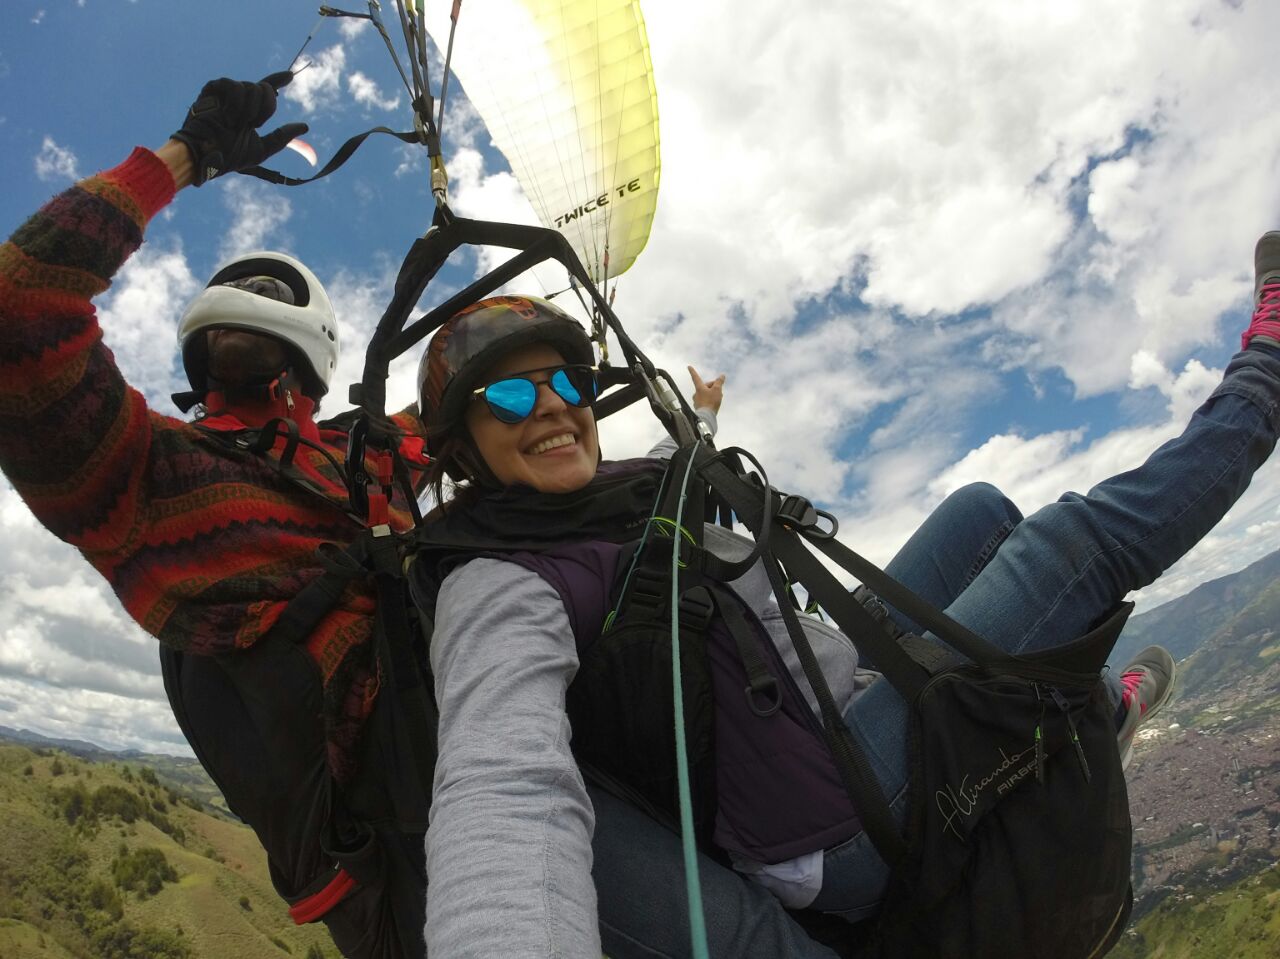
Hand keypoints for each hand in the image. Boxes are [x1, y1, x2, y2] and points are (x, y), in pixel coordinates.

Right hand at [171, 72, 307, 185]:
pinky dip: (236, 104)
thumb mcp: (262, 149)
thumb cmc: (229, 155)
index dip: (278, 80)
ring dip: (249, 110)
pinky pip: (235, 85)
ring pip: (252, 87)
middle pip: (265, 88)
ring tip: (235, 123)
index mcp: (250, 111)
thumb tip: (305, 126)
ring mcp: (226, 93)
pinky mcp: (213, 88)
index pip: (265, 91)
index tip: (290, 76)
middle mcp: (239, 100)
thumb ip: (283, 138)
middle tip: (253, 124)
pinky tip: (228, 116)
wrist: (206, 155)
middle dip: (266, 109)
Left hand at [688, 366, 724, 413]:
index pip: (695, 377)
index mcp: (699, 387)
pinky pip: (706, 401)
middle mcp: (696, 394)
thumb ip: (719, 382)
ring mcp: (697, 401)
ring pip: (706, 394)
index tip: (688, 367)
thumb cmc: (711, 402)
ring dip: (712, 395)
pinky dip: (710, 401)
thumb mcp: (717, 390)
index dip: (692, 371)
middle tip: (720, 392)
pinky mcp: (699, 407)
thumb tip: (722, 375)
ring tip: (718, 399)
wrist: (706, 417)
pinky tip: (715, 405)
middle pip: (705, 387)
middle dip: (713, 387)